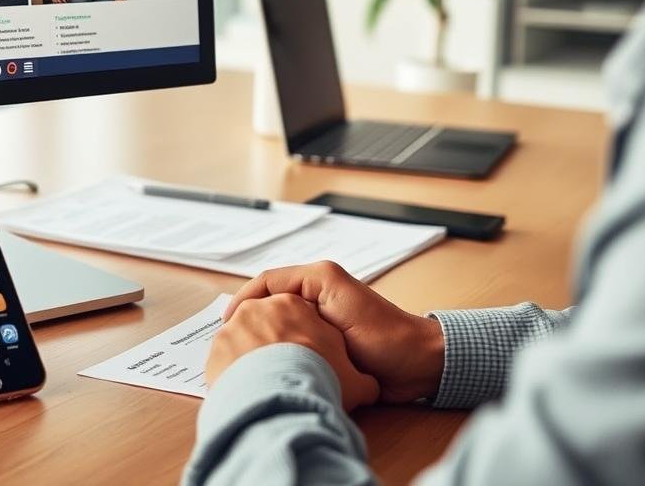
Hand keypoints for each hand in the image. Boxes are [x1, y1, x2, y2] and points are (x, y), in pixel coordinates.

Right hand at [225, 262, 444, 403]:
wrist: (416, 365)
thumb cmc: (385, 332)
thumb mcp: (338, 296)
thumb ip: (304, 289)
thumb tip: (265, 307)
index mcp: (318, 278)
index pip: (268, 281)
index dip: (244, 299)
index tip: (227, 322)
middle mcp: (315, 295)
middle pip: (268, 302)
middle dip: (247, 318)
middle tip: (228, 341)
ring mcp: (319, 320)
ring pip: (276, 324)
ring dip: (260, 336)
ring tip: (242, 354)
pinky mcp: (324, 344)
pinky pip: (291, 343)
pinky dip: (277, 352)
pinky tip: (267, 365)